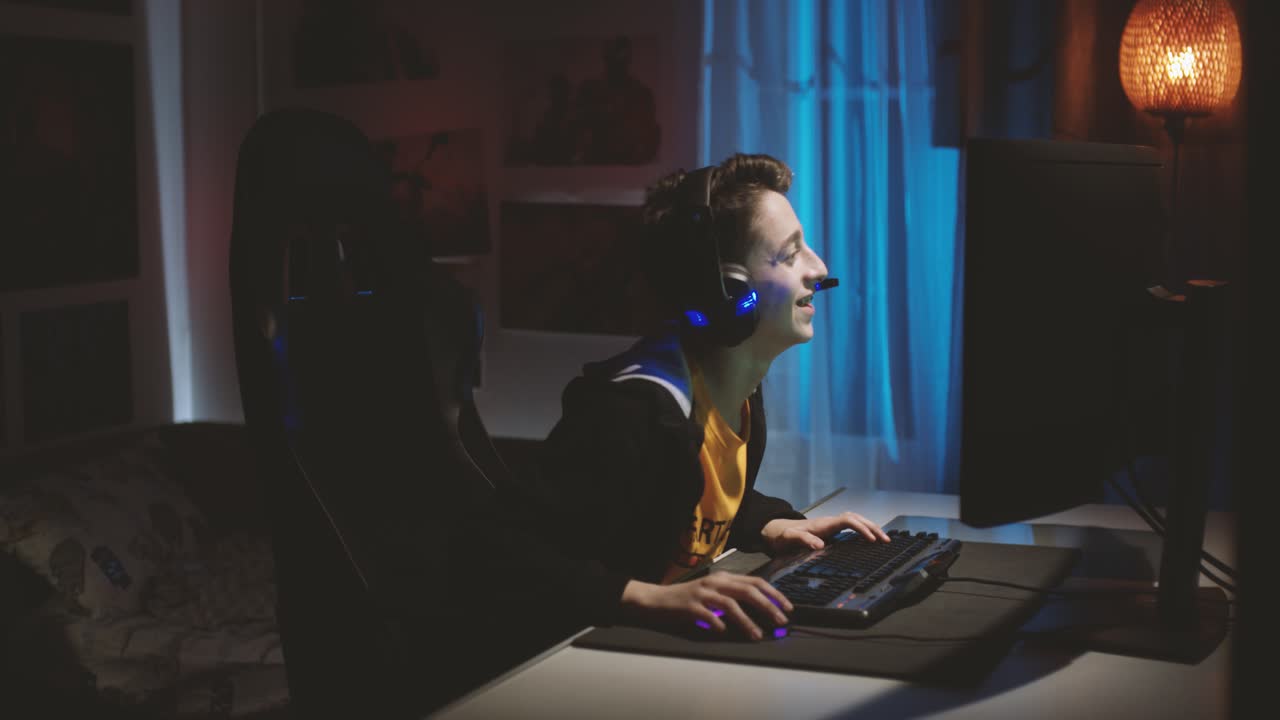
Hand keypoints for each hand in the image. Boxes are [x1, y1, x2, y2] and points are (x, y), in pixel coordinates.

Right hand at [620, 573, 792, 639]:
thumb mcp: (712, 592)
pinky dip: (719, 625)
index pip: (755, 581)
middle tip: (780, 621)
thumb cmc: (687, 599)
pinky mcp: (690, 606)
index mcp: (723, 578)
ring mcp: (702, 594)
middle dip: (768, 606)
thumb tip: (760, 608)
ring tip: (757, 635)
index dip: (774, 594)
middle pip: (748, 591)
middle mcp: (715, 583)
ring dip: (747, 621)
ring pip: (731, 605)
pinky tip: (724, 632)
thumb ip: (732, 597)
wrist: (656, 600)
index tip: (787, 607)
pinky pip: (708, 616)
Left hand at [761, 512, 890, 553]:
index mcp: (823, 524)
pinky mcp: (832, 530)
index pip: (848, 520)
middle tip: (886, 540)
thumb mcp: (789, 539)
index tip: (871, 540)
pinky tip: (871, 538)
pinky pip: (853, 526)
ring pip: (857, 520)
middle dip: (873, 527)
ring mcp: (832, 524)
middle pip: (857, 518)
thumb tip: (821, 545)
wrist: (777, 532)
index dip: (861, 528)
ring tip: (884, 539)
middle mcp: (830, 521)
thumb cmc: (783, 536)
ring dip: (871, 527)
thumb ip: (803, 539)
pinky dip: (864, 530)